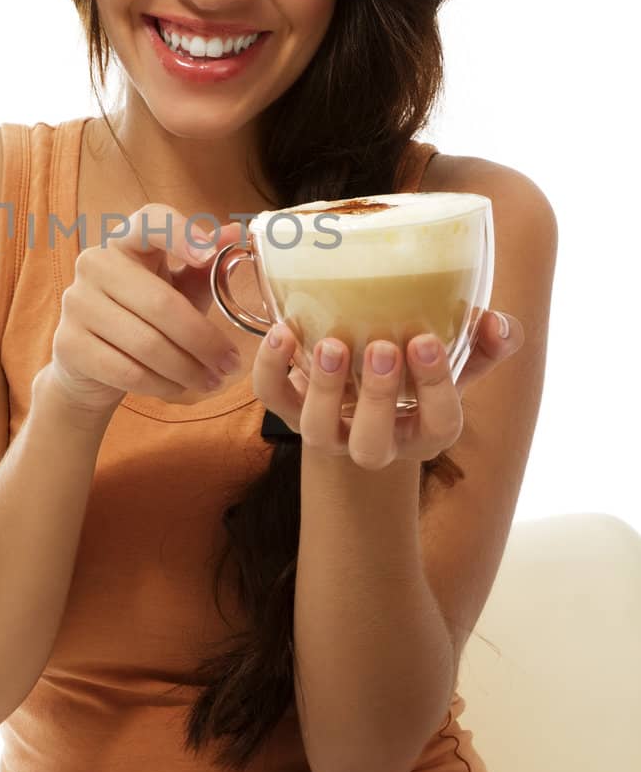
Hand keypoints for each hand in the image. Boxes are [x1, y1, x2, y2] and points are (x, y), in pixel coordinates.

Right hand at [48, 209, 246, 417]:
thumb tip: (236, 234)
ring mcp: (77, 302)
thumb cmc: (144, 317)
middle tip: (230, 363)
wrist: (90, 363)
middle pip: (161, 303)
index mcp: (126, 240)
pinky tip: (180, 388)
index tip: (208, 256)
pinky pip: (127, 370)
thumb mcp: (177, 289)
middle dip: (204, 340)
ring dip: (188, 369)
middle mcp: (94, 263)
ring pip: (147, 344)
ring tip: (212, 381)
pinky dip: (162, 384)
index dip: (180, 234)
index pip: (151, 220)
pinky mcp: (68, 343)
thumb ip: (205, 267)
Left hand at [251, 309, 524, 469]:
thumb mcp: (457, 359)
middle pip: (373, 444)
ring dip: (323, 389)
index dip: (434, 386)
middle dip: (377, 397)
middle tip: (381, 347)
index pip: (439, 423)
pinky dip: (270, 367)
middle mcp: (375, 442)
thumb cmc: (417, 371)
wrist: (363, 391)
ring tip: (330, 344)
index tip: (426, 341)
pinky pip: (272, 398)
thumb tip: (501, 326)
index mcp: (424, 432)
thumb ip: (484, 343)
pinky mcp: (289, 409)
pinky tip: (283, 331)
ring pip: (318, 430)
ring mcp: (328, 430)